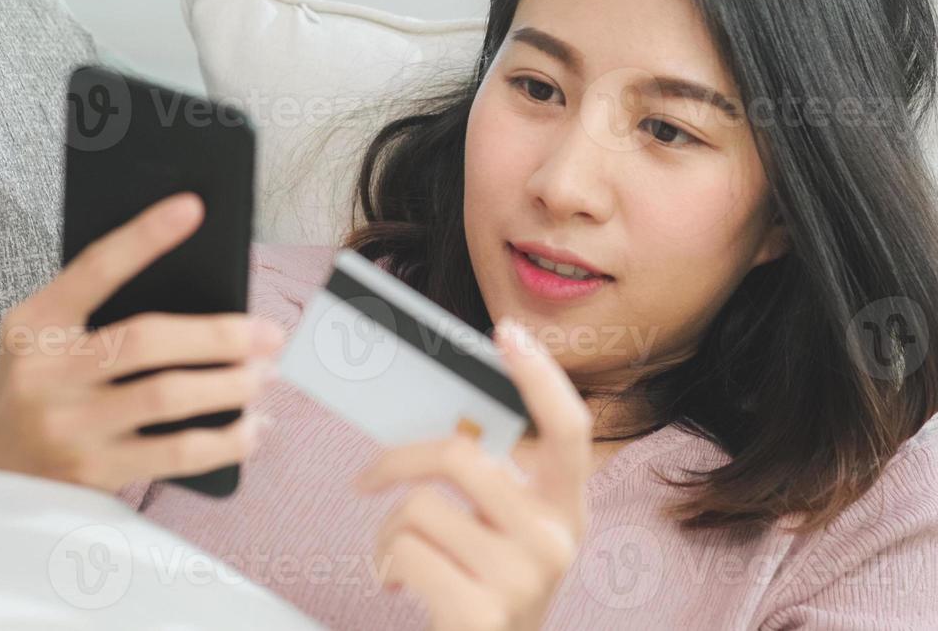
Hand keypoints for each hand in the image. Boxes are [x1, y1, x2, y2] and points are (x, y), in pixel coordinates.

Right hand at [0, 191, 285, 490]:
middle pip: (147, 340)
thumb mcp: (48, 341)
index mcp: (34, 326)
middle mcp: (46, 375)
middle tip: (271, 333)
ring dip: (232, 384)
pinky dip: (226, 439)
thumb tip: (206, 294)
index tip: (193, 208)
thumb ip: (104, 313)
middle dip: (221, 334)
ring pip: (168, 397)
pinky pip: (175, 454)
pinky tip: (252, 427)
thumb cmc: (42, 389)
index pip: (94, 269)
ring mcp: (69, 428)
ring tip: (267, 374)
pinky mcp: (93, 474)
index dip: (144, 237)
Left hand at [355, 317, 590, 630]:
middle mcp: (556, 539)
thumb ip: (493, 483)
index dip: (540, 377)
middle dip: (398, 460)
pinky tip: (397, 584)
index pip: (569, 428)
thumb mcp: (507, 535)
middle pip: (462, 454)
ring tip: (397, 555)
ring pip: (420, 506)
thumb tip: (444, 421)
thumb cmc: (487, 592)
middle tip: (368, 477)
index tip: (507, 334)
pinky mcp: (482, 611)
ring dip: (388, 531)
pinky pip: (405, 551)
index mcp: (567, 509)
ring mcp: (524, 577)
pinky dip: (384, 564)